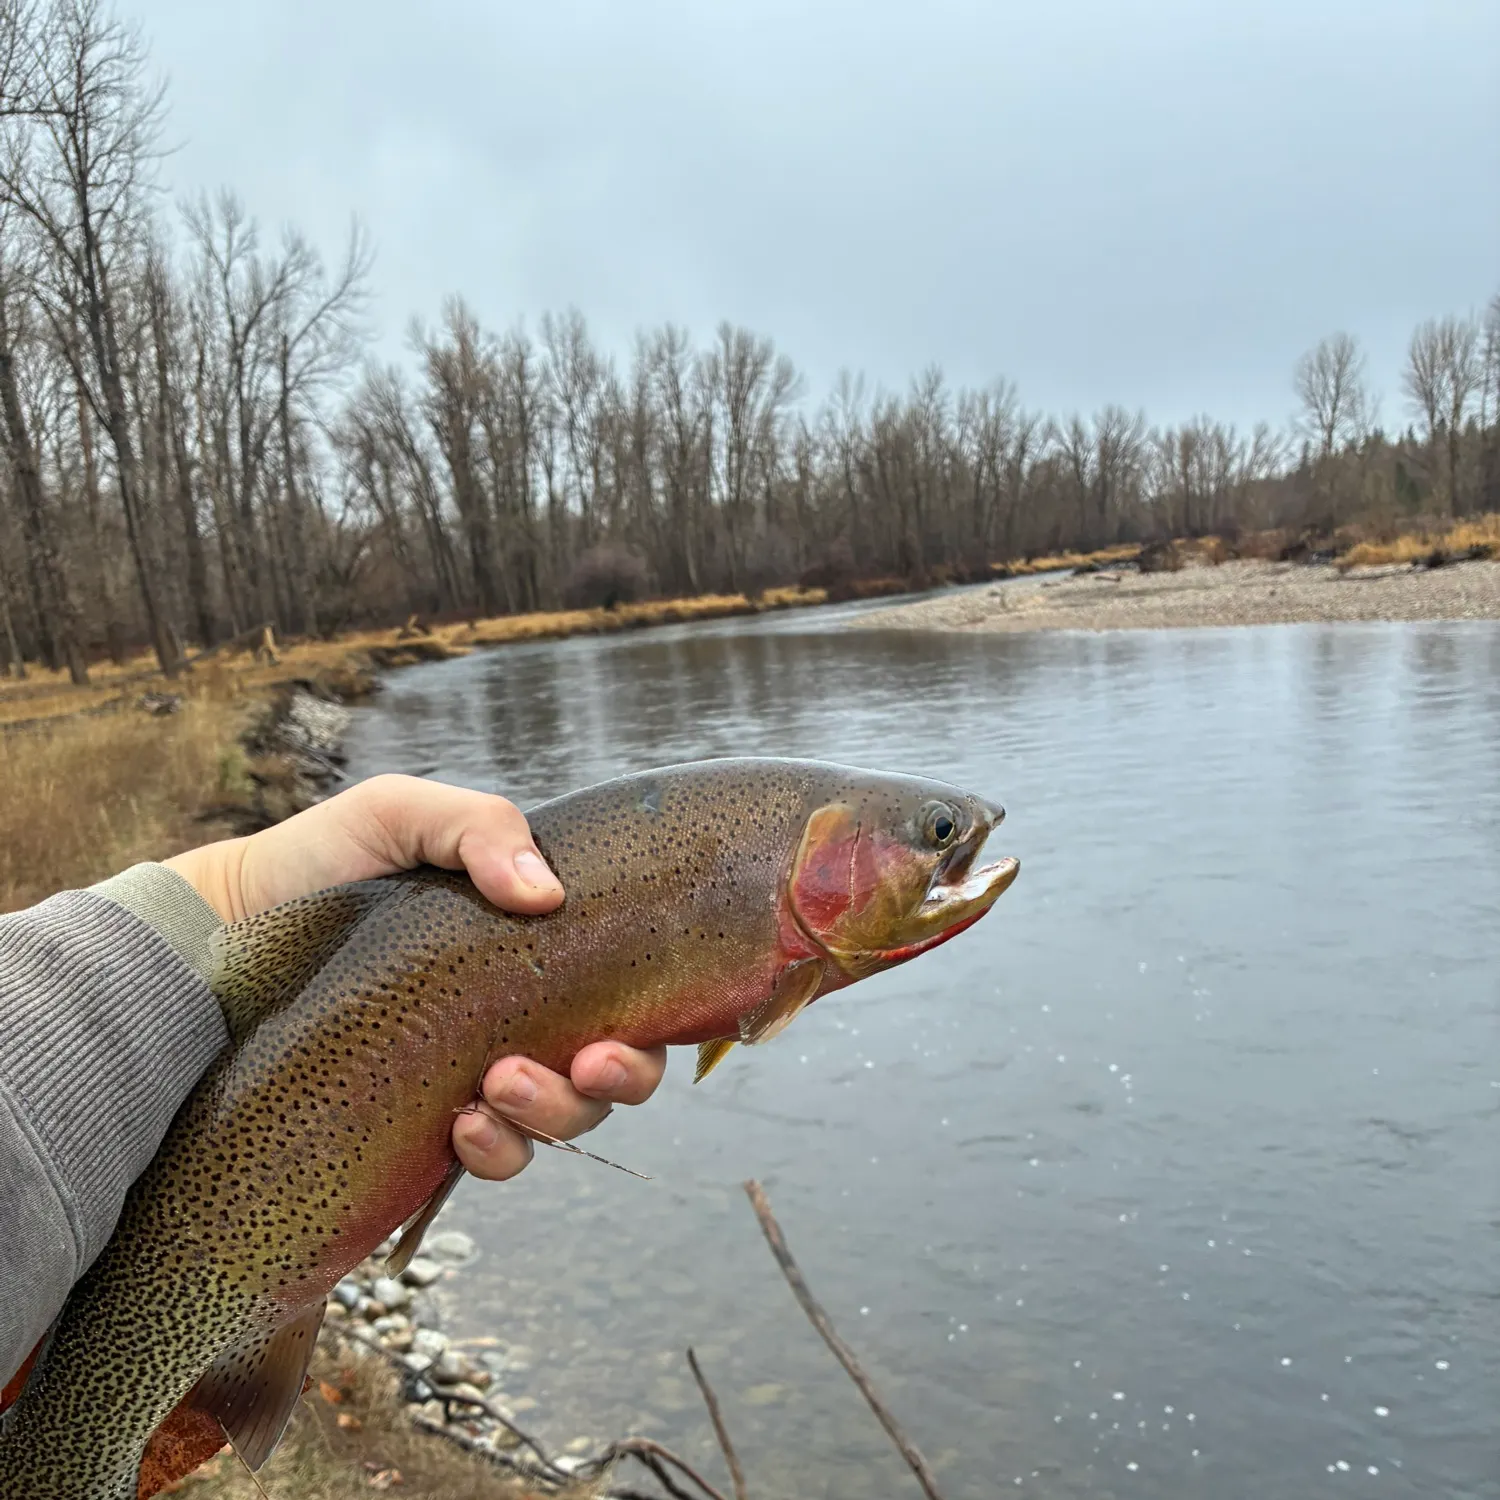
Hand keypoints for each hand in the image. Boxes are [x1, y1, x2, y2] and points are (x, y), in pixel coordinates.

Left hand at [165, 774, 667, 1181]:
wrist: (224, 934)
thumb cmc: (322, 862)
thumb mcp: (400, 815)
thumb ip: (480, 828)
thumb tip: (547, 894)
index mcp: (536, 946)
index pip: (625, 997)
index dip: (650, 1030)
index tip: (618, 1037)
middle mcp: (521, 1014)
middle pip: (612, 1073)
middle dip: (612, 1083)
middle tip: (575, 1064)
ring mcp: (475, 1071)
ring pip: (561, 1121)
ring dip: (549, 1115)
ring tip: (493, 1088)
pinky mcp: (426, 1122)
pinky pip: (494, 1157)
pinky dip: (496, 1151)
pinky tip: (459, 1125)